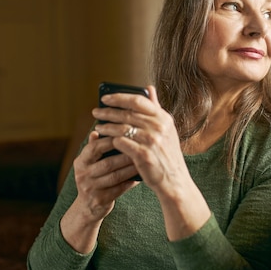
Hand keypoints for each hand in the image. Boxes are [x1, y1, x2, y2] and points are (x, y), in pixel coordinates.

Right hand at [71, 131, 139, 221]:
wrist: (87, 206)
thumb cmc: (93, 178)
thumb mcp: (89, 163)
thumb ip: (93, 148)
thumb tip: (96, 131)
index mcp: (80, 162)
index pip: (95, 148)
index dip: (111, 141)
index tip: (127, 135)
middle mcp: (83, 174)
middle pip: (108, 163)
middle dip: (126, 156)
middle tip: (141, 148)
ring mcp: (90, 188)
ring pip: (115, 177)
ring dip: (131, 169)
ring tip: (143, 162)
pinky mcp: (100, 200)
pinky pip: (119, 189)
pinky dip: (131, 182)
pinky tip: (140, 176)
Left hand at [93, 85, 210, 240]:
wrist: (174, 181)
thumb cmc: (167, 155)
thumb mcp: (167, 129)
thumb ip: (156, 108)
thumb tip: (149, 88)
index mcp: (164, 118)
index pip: (138, 100)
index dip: (119, 97)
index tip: (105, 97)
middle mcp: (159, 127)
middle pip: (127, 114)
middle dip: (108, 112)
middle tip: (95, 112)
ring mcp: (152, 141)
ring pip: (121, 128)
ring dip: (107, 127)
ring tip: (98, 127)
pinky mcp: (144, 155)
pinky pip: (121, 143)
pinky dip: (112, 141)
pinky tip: (106, 141)